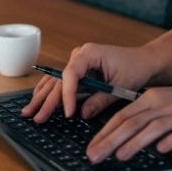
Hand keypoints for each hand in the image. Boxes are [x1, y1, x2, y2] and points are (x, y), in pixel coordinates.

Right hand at [20, 43, 156, 122]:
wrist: (143, 62)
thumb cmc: (134, 68)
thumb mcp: (120, 86)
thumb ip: (101, 100)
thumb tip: (82, 114)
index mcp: (89, 53)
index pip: (71, 73)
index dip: (68, 94)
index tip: (68, 113)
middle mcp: (79, 55)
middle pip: (58, 79)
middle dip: (47, 100)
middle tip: (37, 117)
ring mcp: (77, 63)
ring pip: (55, 81)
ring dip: (42, 97)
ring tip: (29, 112)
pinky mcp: (78, 72)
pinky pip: (60, 82)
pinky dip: (49, 93)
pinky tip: (37, 102)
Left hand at [86, 81, 171, 162]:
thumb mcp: (165, 104)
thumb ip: (145, 117)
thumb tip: (120, 136)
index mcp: (152, 98)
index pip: (122, 115)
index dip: (104, 132)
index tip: (91, 147)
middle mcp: (163, 104)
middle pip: (132, 123)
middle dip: (110, 140)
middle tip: (95, 155)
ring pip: (152, 128)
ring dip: (134, 143)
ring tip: (119, 156)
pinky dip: (170, 141)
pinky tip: (160, 150)